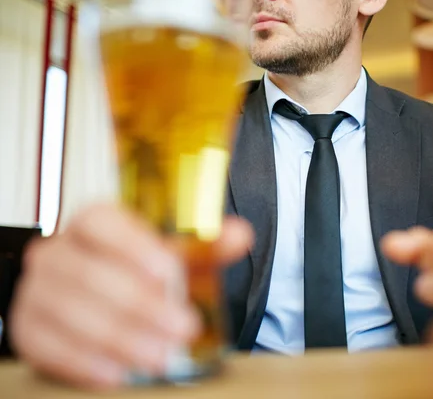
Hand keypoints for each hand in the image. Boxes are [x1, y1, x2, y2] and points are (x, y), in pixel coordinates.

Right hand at [10, 204, 252, 389]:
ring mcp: (38, 291)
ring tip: (160, 355)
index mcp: (91, 223)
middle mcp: (58, 252)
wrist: (102, 298)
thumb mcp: (175, 255)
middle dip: (139, 304)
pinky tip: (117, 374)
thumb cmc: (139, 272)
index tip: (168, 271)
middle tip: (182, 327)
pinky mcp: (28, 329)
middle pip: (88, 272)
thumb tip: (241, 234)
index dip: (132, 245)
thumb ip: (206, 244)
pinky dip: (83, 362)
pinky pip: (46, 347)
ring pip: (70, 312)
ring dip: (119, 338)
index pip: (100, 222)